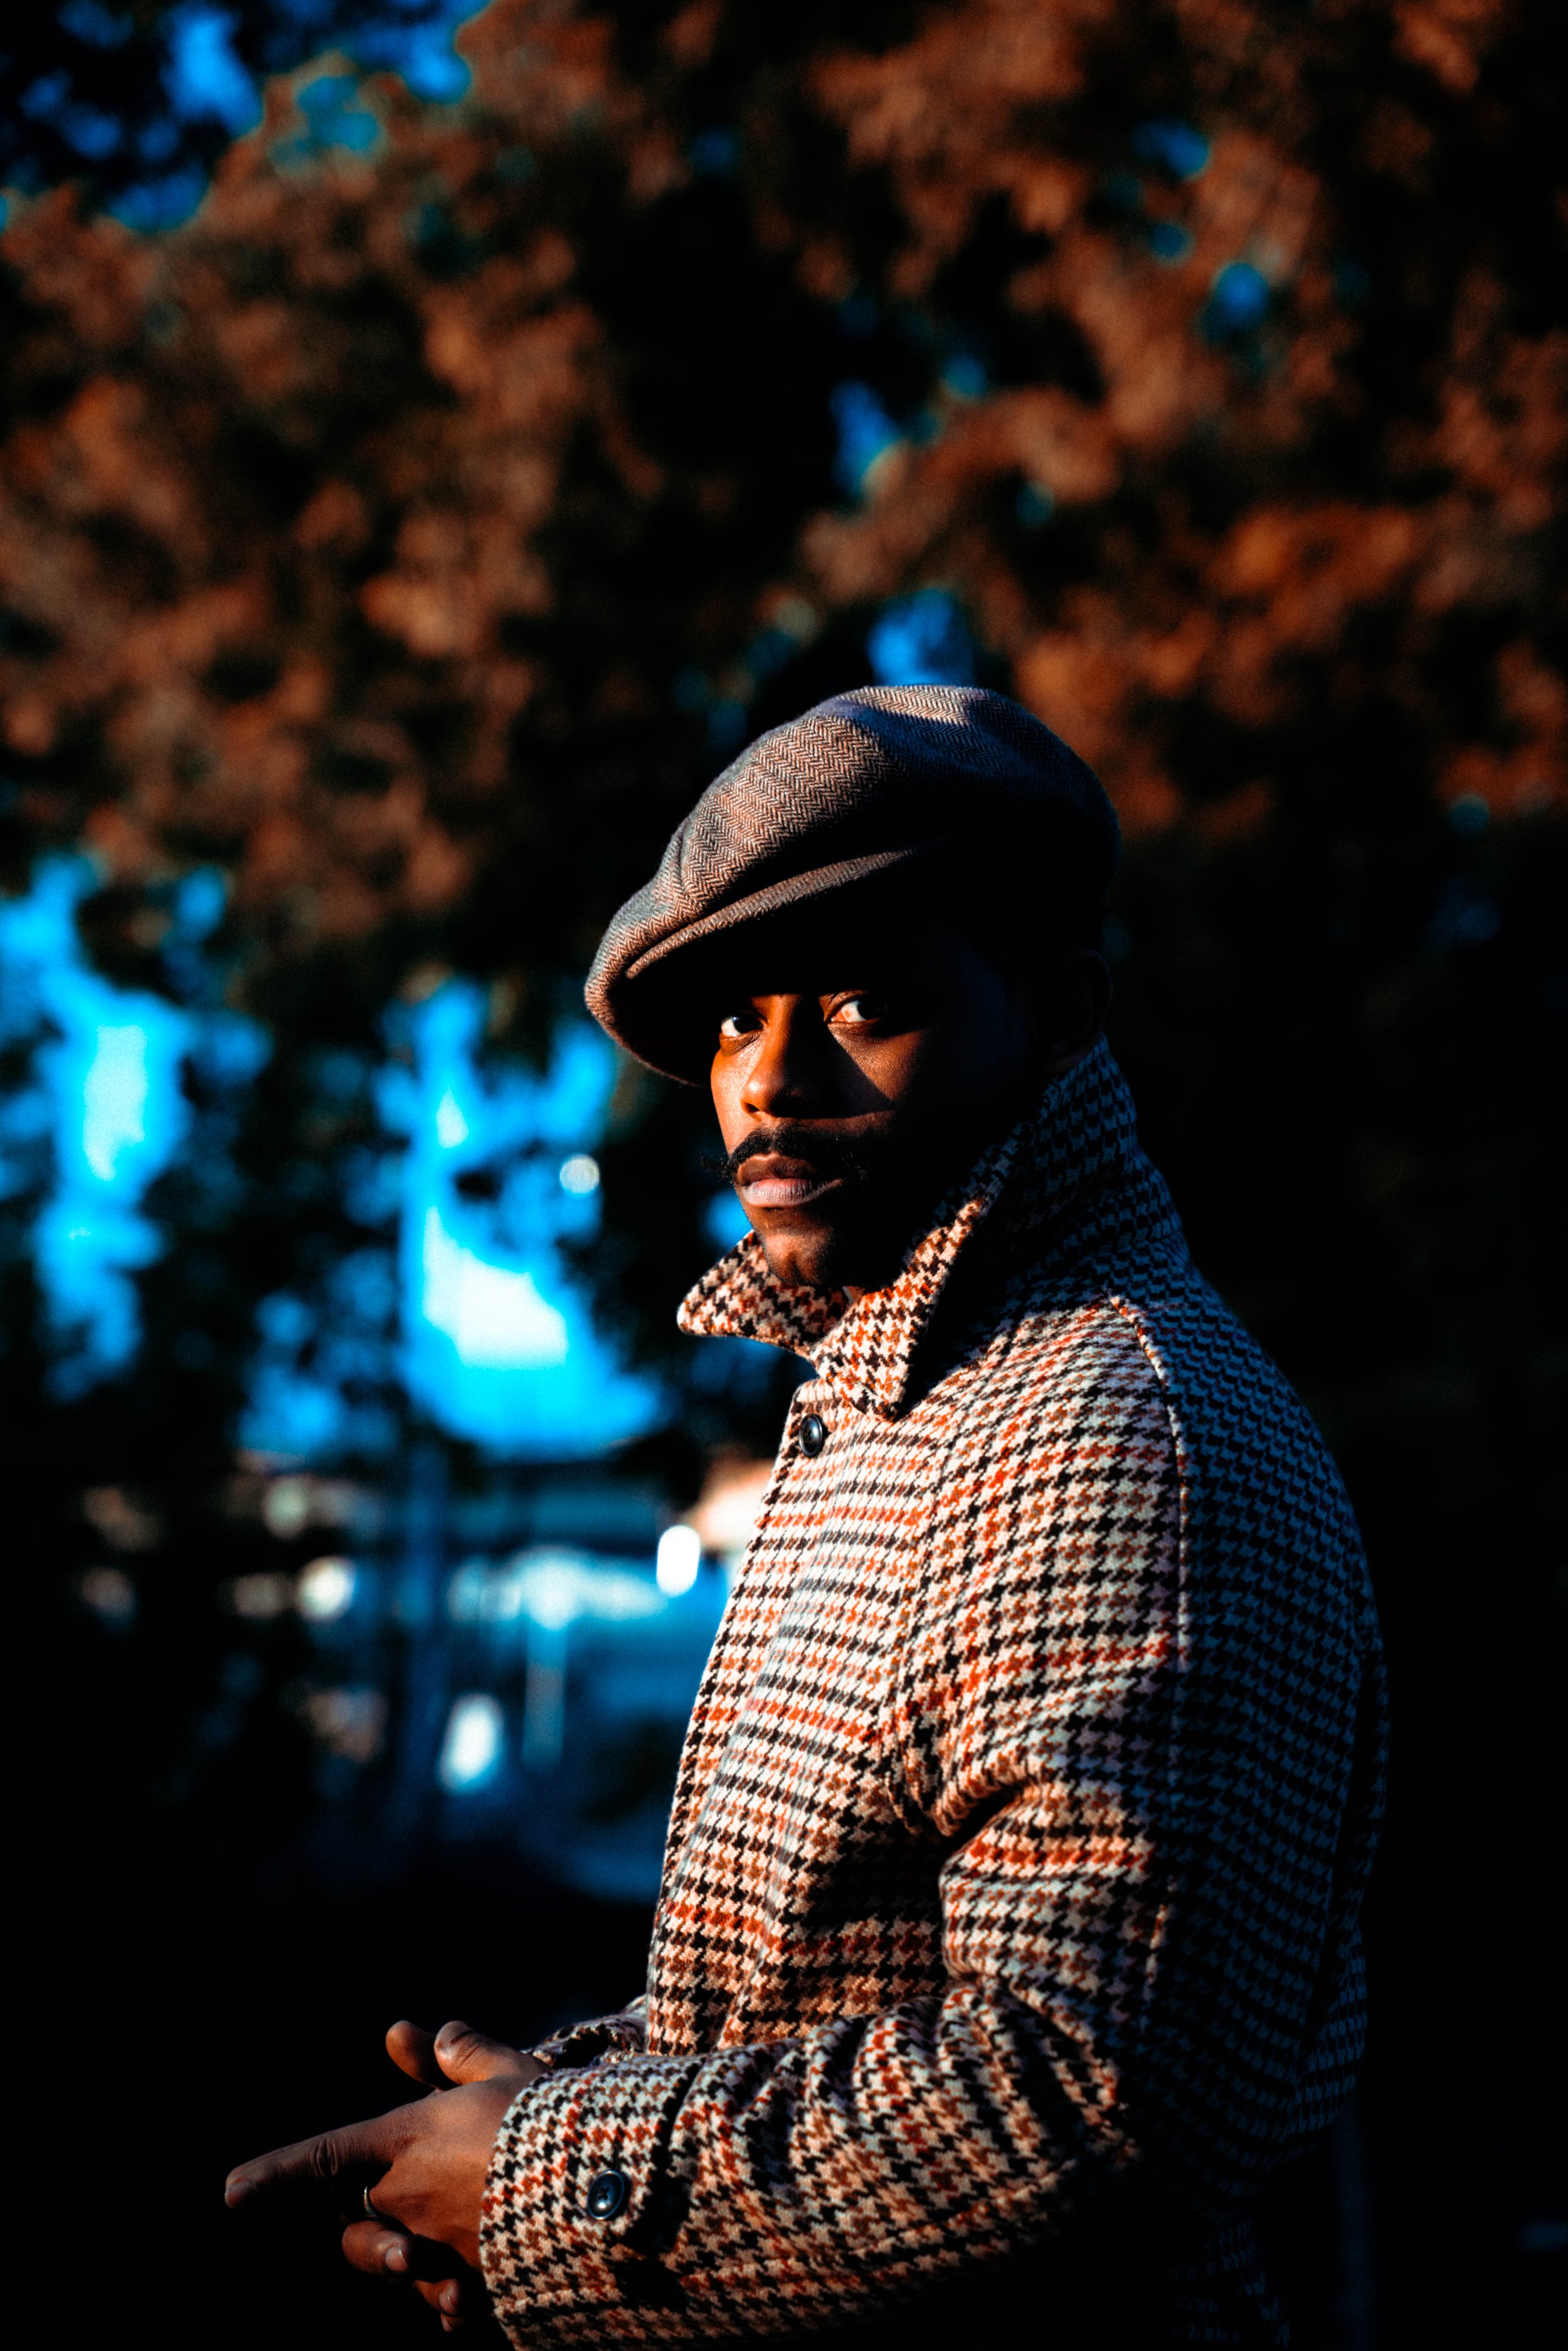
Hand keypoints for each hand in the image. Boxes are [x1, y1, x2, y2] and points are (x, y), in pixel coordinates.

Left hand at [226, 2020, 544, 2330]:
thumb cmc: (554, 2117)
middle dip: (363, 2227)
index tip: (229, 2194)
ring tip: (430, 2253)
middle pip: (354, 2227)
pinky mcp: (476, 2292)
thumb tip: (411, 2035)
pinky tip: (465, 2296)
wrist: (605, 2188)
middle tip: (386, 2206)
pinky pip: (443, 2305)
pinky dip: (448, 2300)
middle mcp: (410, 2201)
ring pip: (395, 2267)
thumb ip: (460, 2054)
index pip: (322, 2159)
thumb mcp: (510, 2069)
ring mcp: (439, 2252)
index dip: (273, 2177)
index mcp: (407, 2142)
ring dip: (402, 2261)